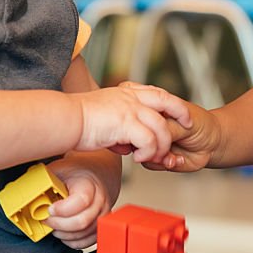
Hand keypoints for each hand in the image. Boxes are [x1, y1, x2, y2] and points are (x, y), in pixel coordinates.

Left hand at [43, 159, 114, 249]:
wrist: (96, 173)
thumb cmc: (76, 172)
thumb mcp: (59, 169)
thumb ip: (44, 180)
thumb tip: (26, 193)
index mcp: (89, 183)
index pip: (80, 201)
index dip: (62, 209)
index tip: (50, 208)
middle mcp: (99, 200)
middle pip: (81, 222)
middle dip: (58, 224)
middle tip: (47, 219)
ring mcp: (102, 214)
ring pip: (83, 234)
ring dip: (63, 233)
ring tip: (54, 224)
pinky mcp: (100, 225)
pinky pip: (87, 241)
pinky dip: (72, 240)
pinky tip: (64, 231)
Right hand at [75, 83, 191, 163]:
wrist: (65, 119)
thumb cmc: (77, 121)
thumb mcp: (103, 115)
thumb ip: (118, 124)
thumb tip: (125, 143)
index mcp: (126, 93)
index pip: (156, 93)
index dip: (171, 102)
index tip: (180, 112)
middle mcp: (130, 97)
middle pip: (166, 100)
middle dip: (181, 112)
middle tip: (188, 125)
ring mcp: (130, 109)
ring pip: (160, 126)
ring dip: (162, 144)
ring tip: (155, 156)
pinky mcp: (126, 123)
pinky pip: (148, 140)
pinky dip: (149, 151)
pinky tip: (139, 158)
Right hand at [142, 102, 221, 172]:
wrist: (214, 143)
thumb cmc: (202, 125)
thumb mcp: (185, 123)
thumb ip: (166, 128)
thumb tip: (148, 134)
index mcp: (157, 110)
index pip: (140, 115)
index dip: (144, 123)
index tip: (158, 128)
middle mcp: (152, 126)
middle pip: (138, 135)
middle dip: (150, 143)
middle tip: (165, 146)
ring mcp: (154, 142)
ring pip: (141, 150)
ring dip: (157, 156)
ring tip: (172, 155)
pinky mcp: (158, 157)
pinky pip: (150, 163)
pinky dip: (162, 163)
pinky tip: (175, 160)